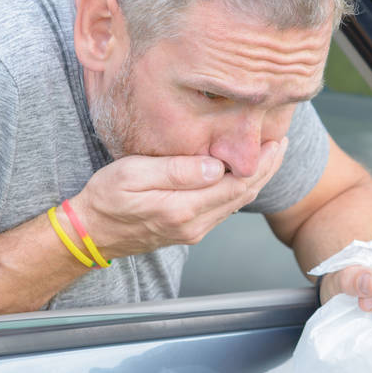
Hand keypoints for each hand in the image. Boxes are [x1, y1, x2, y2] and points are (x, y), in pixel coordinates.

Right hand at [69, 138, 287, 257]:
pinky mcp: (189, 229)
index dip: (261, 162)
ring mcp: (193, 230)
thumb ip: (176, 171)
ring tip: (270, 153)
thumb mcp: (133, 175)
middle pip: (244, 195)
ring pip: (236, 203)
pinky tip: (244, 173)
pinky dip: (240, 188)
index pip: (237, 184)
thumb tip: (216, 167)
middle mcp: (194, 225)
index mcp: (183, 209)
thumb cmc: (105, 199)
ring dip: (257, 178)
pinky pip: (224, 208)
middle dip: (267, 168)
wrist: (90, 232)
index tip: (274, 139)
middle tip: (281, 142)